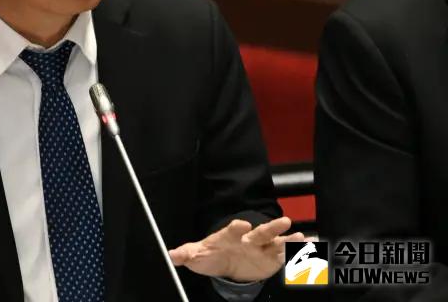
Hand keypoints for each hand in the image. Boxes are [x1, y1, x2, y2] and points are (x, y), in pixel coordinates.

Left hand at [168, 216, 304, 281]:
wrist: (224, 263)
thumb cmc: (210, 256)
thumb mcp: (196, 256)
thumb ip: (185, 255)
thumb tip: (171, 255)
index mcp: (228, 237)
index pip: (232, 230)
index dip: (236, 227)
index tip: (242, 224)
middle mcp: (248, 239)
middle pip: (260, 232)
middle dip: (271, 227)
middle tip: (284, 221)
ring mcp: (262, 248)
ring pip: (277, 241)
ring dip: (289, 239)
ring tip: (303, 236)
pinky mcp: (272, 258)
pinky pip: (287, 255)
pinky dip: (299, 252)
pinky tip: (313, 247)